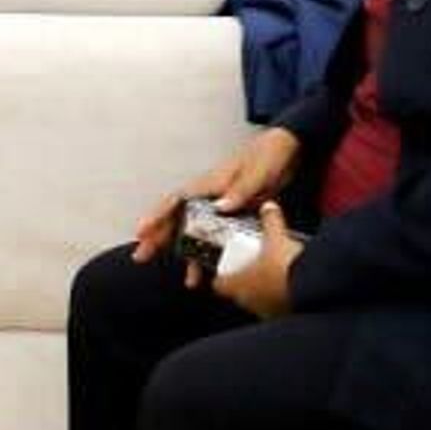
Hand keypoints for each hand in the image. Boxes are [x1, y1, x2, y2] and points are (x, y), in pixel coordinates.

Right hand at [135, 126, 304, 259]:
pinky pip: (219, 238)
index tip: (141, 231)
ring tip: (186, 279)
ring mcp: (221, 208)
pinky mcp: (235, 216)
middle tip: (141, 256)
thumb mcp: (256, 171)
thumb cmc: (268, 154)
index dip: (156, 216)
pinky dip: (217, 253)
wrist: (288, 150)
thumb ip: (239, 189)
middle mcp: (209, 197)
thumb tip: (221, 207)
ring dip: (190, 254)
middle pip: (177, 219)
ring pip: (197, 232)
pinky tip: (218, 270)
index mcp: (209, 184)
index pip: (175, 200)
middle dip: (158, 238)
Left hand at [208, 204, 302, 317]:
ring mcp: (266, 312)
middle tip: (253, 269)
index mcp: (238, 284)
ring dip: (263, 293)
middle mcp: (249, 302)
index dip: (220, 277)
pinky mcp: (285, 316)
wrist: (314, 288)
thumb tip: (268, 207)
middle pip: (239, 294)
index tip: (225, 269)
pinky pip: (278, 309)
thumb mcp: (277, 237)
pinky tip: (291, 290)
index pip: (219, 285)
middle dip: (244, 283)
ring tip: (275, 279)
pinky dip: (281, 300)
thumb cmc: (286, 266)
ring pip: (258, 303)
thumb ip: (270, 221)